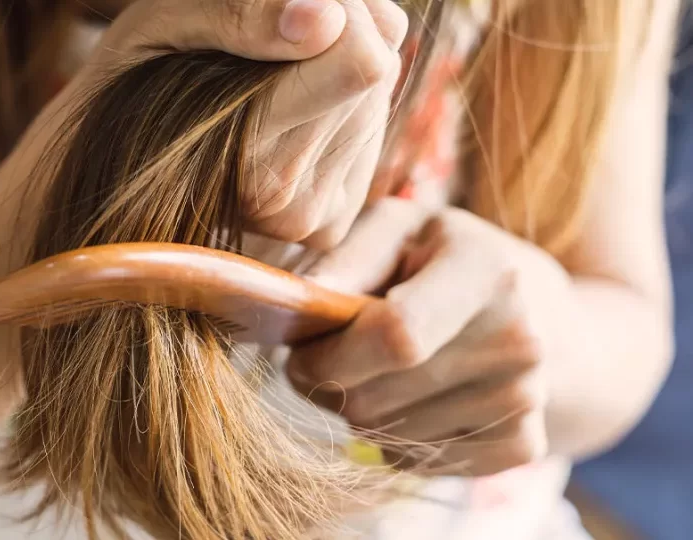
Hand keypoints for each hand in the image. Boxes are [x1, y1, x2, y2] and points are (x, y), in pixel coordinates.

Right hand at [80, 0, 408, 246]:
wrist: (109, 168)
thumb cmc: (131, 81)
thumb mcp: (163, 19)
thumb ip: (239, 11)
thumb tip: (325, 20)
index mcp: (243, 148)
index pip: (360, 60)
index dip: (333, 11)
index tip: (282, 11)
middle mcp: (282, 200)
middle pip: (375, 73)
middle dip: (332, 40)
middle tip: (264, 47)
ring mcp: (308, 221)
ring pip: (376, 100)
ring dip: (331, 73)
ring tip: (262, 84)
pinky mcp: (326, 225)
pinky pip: (370, 138)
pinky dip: (335, 111)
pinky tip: (281, 115)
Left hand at [285, 198, 574, 475]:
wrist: (543, 315)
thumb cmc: (442, 261)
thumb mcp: (399, 231)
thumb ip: (347, 258)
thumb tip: (301, 299)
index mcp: (486, 270)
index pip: (396, 335)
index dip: (329, 355)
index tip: (300, 353)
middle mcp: (518, 338)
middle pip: (378, 397)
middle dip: (329, 387)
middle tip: (326, 361)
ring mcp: (525, 397)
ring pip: (388, 437)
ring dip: (359, 413)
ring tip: (376, 373)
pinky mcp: (522, 445)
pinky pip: (417, 463)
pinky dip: (395, 441)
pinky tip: (412, 400)